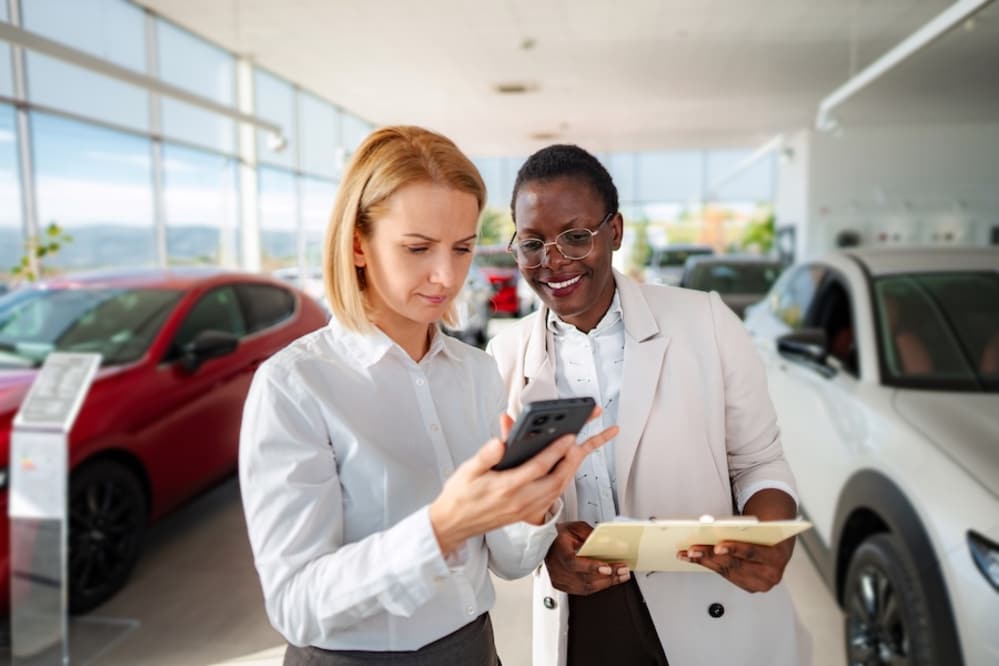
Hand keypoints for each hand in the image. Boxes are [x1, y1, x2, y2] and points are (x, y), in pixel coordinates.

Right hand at [429, 411, 618, 555]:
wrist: (453, 524)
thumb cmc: (460, 497)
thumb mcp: (468, 470)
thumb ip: (486, 455)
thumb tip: (501, 441)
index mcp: (506, 488)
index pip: (539, 467)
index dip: (557, 450)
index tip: (569, 436)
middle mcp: (521, 501)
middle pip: (558, 479)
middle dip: (575, 458)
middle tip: (586, 439)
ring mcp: (526, 509)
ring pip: (559, 488)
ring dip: (573, 468)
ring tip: (584, 448)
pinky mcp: (528, 512)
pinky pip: (553, 495)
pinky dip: (564, 479)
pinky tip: (567, 467)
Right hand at [545, 521, 629, 595]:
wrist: (544, 543)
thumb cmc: (559, 535)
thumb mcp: (576, 527)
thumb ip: (590, 535)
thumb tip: (608, 543)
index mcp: (558, 550)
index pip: (573, 562)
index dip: (591, 567)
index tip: (608, 568)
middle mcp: (556, 567)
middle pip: (584, 578)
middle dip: (608, 576)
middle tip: (623, 571)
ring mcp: (558, 578)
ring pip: (585, 588)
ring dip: (606, 583)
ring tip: (620, 577)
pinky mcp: (560, 585)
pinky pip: (582, 591)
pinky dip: (597, 587)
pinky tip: (607, 581)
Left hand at [677, 538, 792, 592]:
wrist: (779, 546)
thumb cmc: (768, 534)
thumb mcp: (761, 528)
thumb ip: (742, 529)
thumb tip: (710, 525)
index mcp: (777, 556)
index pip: (753, 552)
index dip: (735, 549)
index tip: (717, 547)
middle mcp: (770, 574)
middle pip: (736, 564)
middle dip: (711, 556)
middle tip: (693, 550)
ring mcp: (759, 583)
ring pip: (727, 572)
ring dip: (705, 562)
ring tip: (688, 553)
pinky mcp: (749, 586)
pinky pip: (726, 576)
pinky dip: (709, 566)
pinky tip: (695, 559)